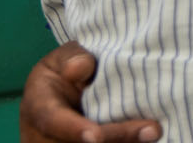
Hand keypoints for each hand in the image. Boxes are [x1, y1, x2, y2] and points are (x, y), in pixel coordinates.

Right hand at [20, 40, 161, 142]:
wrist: (63, 91)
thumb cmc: (64, 70)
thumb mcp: (63, 58)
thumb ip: (72, 58)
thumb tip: (80, 68)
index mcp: (38, 107)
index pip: (52, 120)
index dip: (74, 129)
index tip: (95, 136)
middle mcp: (44, 135)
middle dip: (115, 138)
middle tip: (151, 131)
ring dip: (125, 142)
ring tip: (154, 132)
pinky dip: (126, 142)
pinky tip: (147, 135)